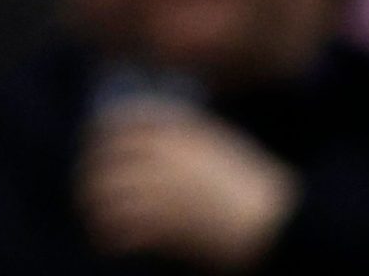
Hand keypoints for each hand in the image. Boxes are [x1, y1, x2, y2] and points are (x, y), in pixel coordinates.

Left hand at [78, 101, 296, 269]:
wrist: (280, 224)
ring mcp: (165, 188)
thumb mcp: (224, 146)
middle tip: (88, 198)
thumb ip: (190, 137)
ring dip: (97, 212)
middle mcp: (167, 155)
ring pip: (107, 194)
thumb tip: (161, 140)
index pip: (123, 121)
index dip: (100, 135)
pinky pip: (123, 227)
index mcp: (182, 132)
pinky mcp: (167, 223)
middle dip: (91, 178)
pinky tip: (111, 247)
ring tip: (97, 227)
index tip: (93, 149)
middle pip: (105, 158)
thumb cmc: (257, 189)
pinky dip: (112, 238)